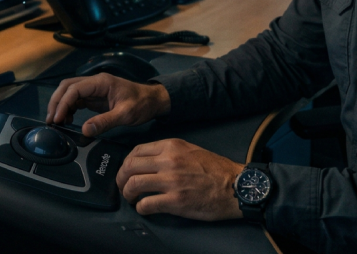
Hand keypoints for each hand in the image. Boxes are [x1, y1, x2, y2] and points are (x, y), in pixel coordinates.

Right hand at [45, 73, 170, 136]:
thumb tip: (85, 130)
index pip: (74, 88)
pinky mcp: (95, 97)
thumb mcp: (126, 114)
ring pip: (69, 92)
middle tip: (51, 120)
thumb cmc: (142, 104)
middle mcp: (95, 83)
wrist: (153, 100)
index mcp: (101, 82)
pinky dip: (68, 109)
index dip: (63, 103)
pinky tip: (67, 120)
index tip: (57, 118)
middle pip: (67, 87)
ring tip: (57, 122)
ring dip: (60, 105)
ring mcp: (94, 89)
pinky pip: (76, 100)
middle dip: (56, 102)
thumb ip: (105, 122)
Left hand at [116, 138, 244, 220]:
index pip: (137, 151)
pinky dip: (141, 208)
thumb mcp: (191, 150)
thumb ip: (170, 152)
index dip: (126, 162)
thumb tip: (150, 161)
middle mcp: (168, 161)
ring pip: (133, 184)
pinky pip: (146, 204)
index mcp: (172, 146)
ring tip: (131, 198)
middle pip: (130, 166)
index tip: (127, 170)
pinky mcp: (174, 201)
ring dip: (127, 194)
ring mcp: (171, 181)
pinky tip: (145, 208)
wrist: (235, 186)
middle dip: (121, 178)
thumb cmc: (217, 170)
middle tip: (123, 186)